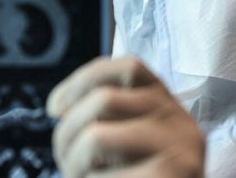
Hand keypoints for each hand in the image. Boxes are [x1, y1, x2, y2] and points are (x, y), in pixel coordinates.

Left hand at [47, 56, 204, 177]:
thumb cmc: (139, 177)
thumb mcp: (130, 144)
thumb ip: (109, 119)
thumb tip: (59, 107)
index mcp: (168, 106)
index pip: (127, 68)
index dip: (82, 81)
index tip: (54, 107)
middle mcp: (180, 120)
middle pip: (102, 100)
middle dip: (67, 134)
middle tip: (67, 166)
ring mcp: (181, 150)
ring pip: (96, 137)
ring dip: (74, 164)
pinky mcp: (174, 176)